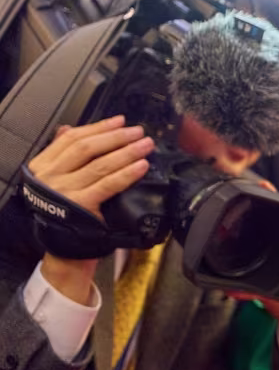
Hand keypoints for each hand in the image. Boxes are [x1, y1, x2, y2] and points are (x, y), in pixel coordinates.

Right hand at [28, 116, 154, 300]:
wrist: (65, 249)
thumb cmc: (67, 212)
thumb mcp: (57, 180)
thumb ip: (62, 155)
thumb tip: (68, 128)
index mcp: (42, 167)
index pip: (71, 139)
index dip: (98, 127)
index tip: (120, 121)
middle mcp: (50, 177)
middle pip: (87, 148)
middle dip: (116, 137)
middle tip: (139, 132)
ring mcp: (65, 191)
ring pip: (100, 164)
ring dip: (126, 151)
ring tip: (146, 145)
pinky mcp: (82, 205)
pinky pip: (108, 184)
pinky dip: (127, 173)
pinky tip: (142, 165)